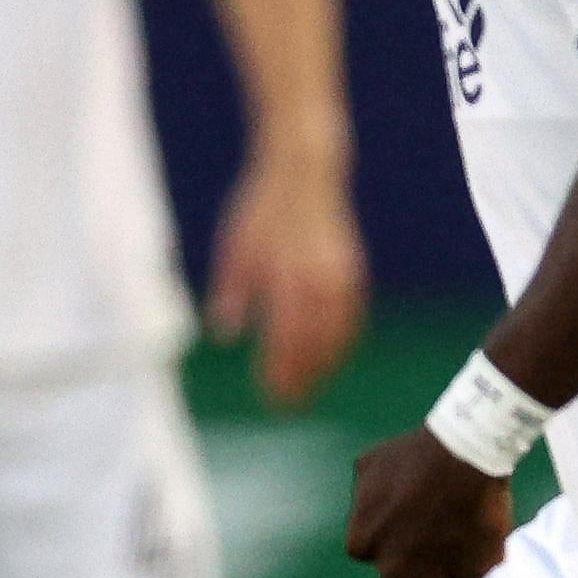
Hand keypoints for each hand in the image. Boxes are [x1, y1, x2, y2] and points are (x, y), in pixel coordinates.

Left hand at [210, 148, 368, 406]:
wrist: (304, 173)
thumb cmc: (261, 209)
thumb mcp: (234, 247)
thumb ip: (231, 292)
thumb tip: (223, 334)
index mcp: (287, 279)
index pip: (285, 341)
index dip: (279, 373)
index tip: (269, 396)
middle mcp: (319, 283)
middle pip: (314, 346)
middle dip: (302, 378)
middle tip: (287, 403)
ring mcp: (341, 279)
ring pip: (338, 336)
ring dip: (324, 365)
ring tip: (309, 385)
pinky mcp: (353, 272)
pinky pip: (352, 318)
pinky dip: (343, 342)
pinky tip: (331, 354)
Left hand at [347, 427, 512, 577]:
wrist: (466, 454)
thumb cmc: (416, 454)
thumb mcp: (371, 463)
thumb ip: (364, 496)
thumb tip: (368, 502)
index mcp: (361, 543)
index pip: (369, 548)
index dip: (389, 532)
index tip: (407, 514)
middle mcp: (393, 569)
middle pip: (400, 571)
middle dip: (411, 555)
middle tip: (432, 523)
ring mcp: (433, 576)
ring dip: (442, 561)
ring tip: (458, 524)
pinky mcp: (472, 573)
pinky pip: (473, 569)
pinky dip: (477, 554)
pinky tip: (480, 525)